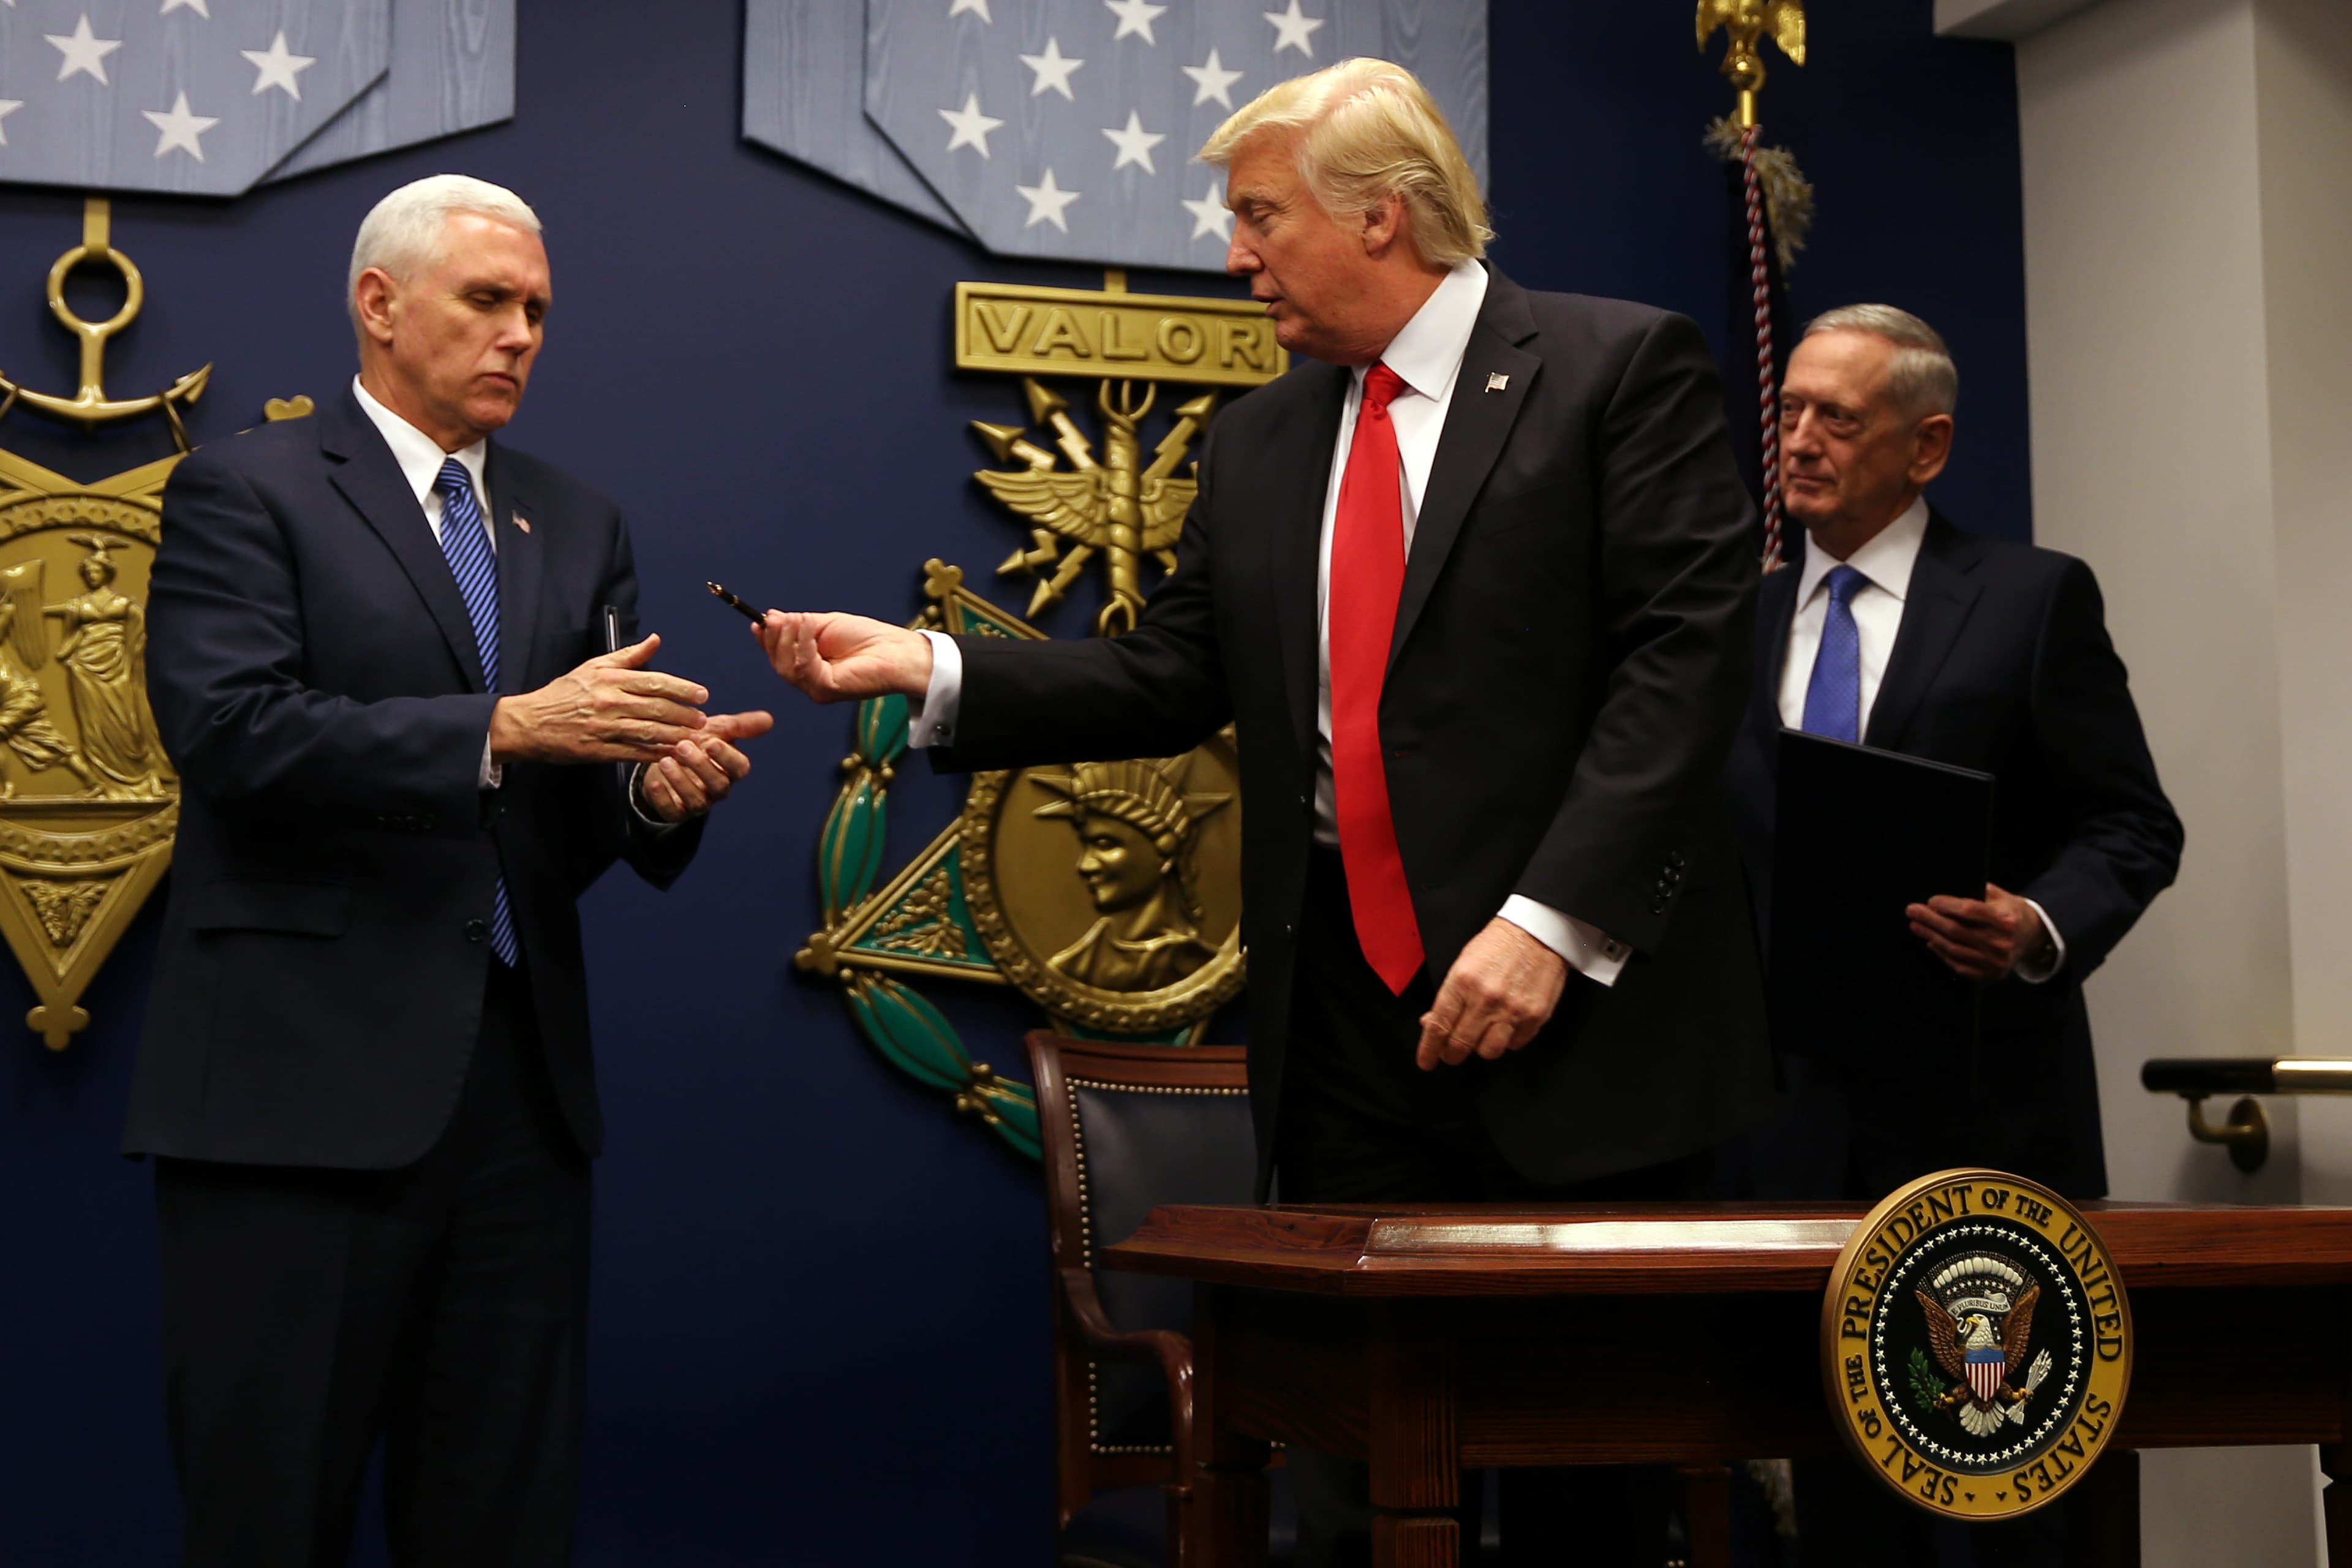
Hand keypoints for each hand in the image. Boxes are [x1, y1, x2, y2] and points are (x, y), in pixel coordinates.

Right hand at [490, 634, 707, 764]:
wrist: (529, 722)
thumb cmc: (563, 694)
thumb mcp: (593, 667)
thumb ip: (628, 656)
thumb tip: (655, 640)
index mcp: (609, 679)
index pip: (654, 681)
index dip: (681, 688)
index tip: (701, 694)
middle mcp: (609, 701)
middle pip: (656, 707)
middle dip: (684, 714)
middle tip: (704, 719)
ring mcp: (604, 727)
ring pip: (649, 731)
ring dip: (676, 735)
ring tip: (695, 738)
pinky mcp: (598, 750)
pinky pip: (634, 752)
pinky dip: (655, 754)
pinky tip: (671, 754)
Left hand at [640, 709, 773, 821]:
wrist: (667, 759)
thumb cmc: (698, 743)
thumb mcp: (717, 731)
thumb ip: (740, 726)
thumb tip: (769, 719)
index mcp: (730, 769)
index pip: (739, 768)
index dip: (727, 757)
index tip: (713, 742)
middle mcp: (718, 788)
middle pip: (718, 784)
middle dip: (701, 766)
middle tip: (683, 746)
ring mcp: (698, 802)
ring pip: (697, 800)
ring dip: (681, 781)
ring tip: (664, 760)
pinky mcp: (676, 812)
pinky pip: (672, 811)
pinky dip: (663, 799)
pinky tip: (653, 783)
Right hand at [755, 611, 933, 703]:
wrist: (896, 650)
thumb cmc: (868, 638)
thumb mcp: (825, 624)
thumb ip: (799, 624)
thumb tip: (770, 617)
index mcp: (809, 667)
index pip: (779, 656)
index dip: (767, 640)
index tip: (759, 622)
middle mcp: (810, 682)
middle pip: (779, 664)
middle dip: (776, 638)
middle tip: (780, 618)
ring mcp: (818, 689)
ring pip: (787, 668)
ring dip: (789, 639)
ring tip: (800, 620)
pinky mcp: (827, 690)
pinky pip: (805, 668)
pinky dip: (804, 645)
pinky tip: (810, 628)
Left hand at [1414, 917, 1569, 1069]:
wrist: (1538, 932)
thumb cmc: (1498, 945)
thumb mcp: (1463, 964)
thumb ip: (1449, 997)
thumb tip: (1430, 1023)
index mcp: (1462, 982)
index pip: (1439, 1026)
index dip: (1429, 1049)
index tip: (1425, 1061)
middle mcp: (1486, 999)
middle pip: (1460, 1045)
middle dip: (1451, 1054)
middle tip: (1450, 1053)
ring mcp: (1512, 1009)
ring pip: (1488, 1052)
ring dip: (1480, 1048)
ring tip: (1480, 1037)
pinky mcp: (1535, 1016)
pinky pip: (1515, 1044)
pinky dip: (1507, 1041)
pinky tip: (1505, 1026)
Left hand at [1906, 882, 2052, 981]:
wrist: (2033, 938)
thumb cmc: (2010, 911)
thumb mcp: (2001, 896)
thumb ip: (1978, 891)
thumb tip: (1947, 888)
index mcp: (2006, 919)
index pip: (1969, 911)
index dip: (1947, 905)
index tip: (1930, 900)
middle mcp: (2002, 942)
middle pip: (1957, 931)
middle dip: (1931, 920)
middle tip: (1912, 911)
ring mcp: (1996, 961)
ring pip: (1955, 949)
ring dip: (1931, 936)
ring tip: (1916, 926)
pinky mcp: (1992, 974)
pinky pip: (1960, 965)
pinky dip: (1943, 954)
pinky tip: (1931, 942)